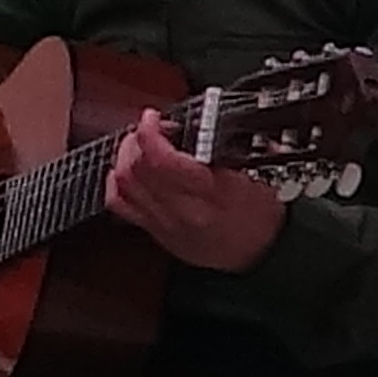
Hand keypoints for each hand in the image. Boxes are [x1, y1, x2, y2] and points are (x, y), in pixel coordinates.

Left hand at [104, 108, 283, 272]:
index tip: (152, 118)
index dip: (150, 133)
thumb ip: (224, 150)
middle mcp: (182, 209)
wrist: (259, 258)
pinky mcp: (155, 231)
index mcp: (211, 193)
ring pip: (124, 184)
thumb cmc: (261, 218)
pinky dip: (116, 182)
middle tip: (148, 130)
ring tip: (137, 145)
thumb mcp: (256, 175)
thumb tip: (204, 123)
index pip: (163, 160)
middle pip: (136, 169)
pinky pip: (120, 205)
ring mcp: (164, 222)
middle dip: (136, 140)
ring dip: (124, 157)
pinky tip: (124, 171)